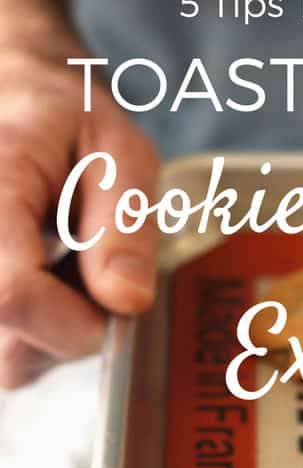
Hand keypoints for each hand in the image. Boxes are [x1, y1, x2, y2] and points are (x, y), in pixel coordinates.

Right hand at [0, 35, 159, 387]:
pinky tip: (47, 283)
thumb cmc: (69, 126)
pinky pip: (7, 356)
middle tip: (93, 268)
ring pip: (9, 360)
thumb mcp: (120, 155)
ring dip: (56, 332)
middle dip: (73, 327)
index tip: (118, 301)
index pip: (13, 295)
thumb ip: (124, 226)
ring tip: (66, 267)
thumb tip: (126, 302)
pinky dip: (39, 333)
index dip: (78, 321)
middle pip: (11, 343)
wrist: (15, 107)